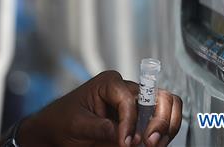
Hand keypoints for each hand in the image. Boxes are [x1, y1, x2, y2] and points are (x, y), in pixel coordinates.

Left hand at [16, 70, 182, 146]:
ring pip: (167, 107)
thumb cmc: (62, 121)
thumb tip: (122, 135)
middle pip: (159, 96)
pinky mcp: (139, 121)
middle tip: (150, 142)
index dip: (130, 123)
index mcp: (109, 83)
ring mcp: (135, 105)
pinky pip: (163, 123)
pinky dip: (165, 134)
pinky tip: (153, 144)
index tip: (124, 142)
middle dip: (160, 121)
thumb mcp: (77, 124)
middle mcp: (125, 90)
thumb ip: (101, 128)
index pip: (130, 99)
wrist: (56, 130)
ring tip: (154, 144)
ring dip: (166, 127)